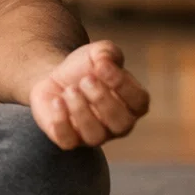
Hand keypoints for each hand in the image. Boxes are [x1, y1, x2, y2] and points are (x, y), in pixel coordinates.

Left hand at [28, 39, 149, 148]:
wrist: (54, 77)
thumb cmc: (84, 68)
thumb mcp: (98, 52)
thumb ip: (107, 52)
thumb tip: (105, 61)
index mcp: (131, 103)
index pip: (139, 102)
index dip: (123, 84)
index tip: (102, 66)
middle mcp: (117, 124)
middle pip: (121, 123)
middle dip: (102, 99)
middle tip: (85, 80)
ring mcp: (94, 135)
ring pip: (95, 136)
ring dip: (81, 110)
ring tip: (70, 90)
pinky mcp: (69, 139)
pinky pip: (68, 142)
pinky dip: (61, 122)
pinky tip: (56, 102)